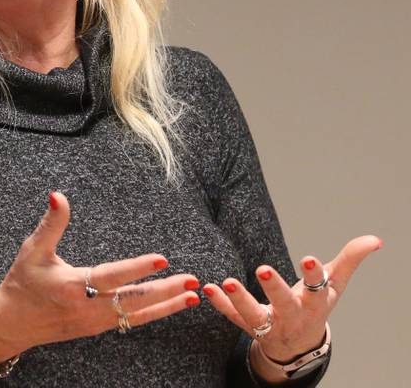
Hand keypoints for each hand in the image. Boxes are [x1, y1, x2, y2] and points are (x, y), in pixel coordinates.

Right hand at [0, 192, 200, 357]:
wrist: (11, 323)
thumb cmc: (22, 282)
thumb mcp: (33, 250)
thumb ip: (51, 223)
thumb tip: (57, 194)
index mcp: (73, 286)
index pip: (112, 276)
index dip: (138, 268)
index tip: (162, 260)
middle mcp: (88, 308)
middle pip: (134, 300)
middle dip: (165, 291)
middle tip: (191, 280)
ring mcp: (94, 323)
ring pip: (137, 315)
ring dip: (166, 305)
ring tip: (192, 296)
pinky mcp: (97, 329)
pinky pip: (131, 322)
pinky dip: (153, 314)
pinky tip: (170, 305)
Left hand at [202, 235, 382, 364]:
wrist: (298, 344)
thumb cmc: (317, 304)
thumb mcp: (335, 284)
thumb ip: (350, 259)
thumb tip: (374, 239)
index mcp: (314, 303)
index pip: (317, 288)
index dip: (314, 274)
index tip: (309, 258)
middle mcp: (292, 316)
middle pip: (283, 303)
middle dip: (273, 287)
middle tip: (261, 268)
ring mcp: (269, 324)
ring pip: (254, 315)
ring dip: (239, 300)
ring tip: (228, 282)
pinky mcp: (248, 326)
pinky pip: (232, 317)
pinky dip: (220, 304)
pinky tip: (208, 289)